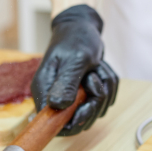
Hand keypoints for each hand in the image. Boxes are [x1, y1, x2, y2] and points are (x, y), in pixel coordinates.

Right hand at [31, 4, 118, 135]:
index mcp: (44, 90)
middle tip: (94, 77)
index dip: (72, 123)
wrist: (82, 26)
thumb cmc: (76, 39)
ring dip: (103, 88)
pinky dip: (107, 84)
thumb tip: (57, 106)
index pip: (52, 124)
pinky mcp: (84, 95)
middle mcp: (55, 97)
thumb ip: (67, 84)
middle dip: (94, 100)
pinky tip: (99, 69)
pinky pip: (104, 100)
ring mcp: (71, 98)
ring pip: (96, 110)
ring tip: (95, 68)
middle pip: (79, 121)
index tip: (87, 107)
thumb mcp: (75, 60)